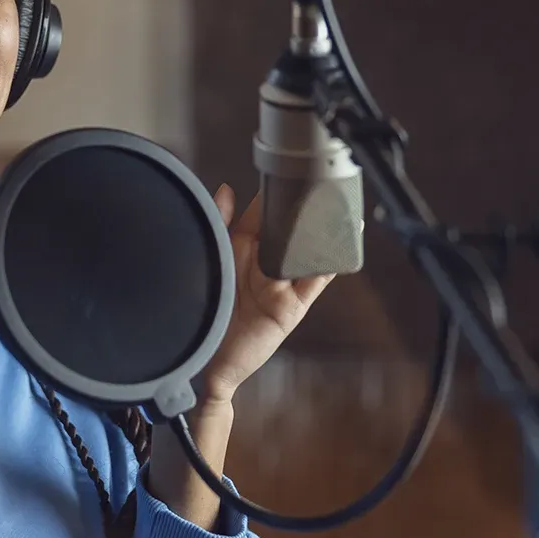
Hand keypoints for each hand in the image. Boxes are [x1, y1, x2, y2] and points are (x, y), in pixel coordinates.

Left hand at [198, 184, 333, 405]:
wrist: (200, 361)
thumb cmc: (197, 312)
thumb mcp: (208, 260)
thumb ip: (217, 224)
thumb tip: (226, 188)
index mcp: (240, 252)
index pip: (262, 218)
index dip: (272, 199)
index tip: (282, 176)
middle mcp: (262, 266)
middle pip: (288, 233)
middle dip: (300, 214)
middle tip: (311, 186)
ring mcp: (280, 286)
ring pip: (306, 253)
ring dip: (321, 234)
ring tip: (332, 209)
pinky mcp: (292, 306)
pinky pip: (315, 281)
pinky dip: (330, 263)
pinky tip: (340, 244)